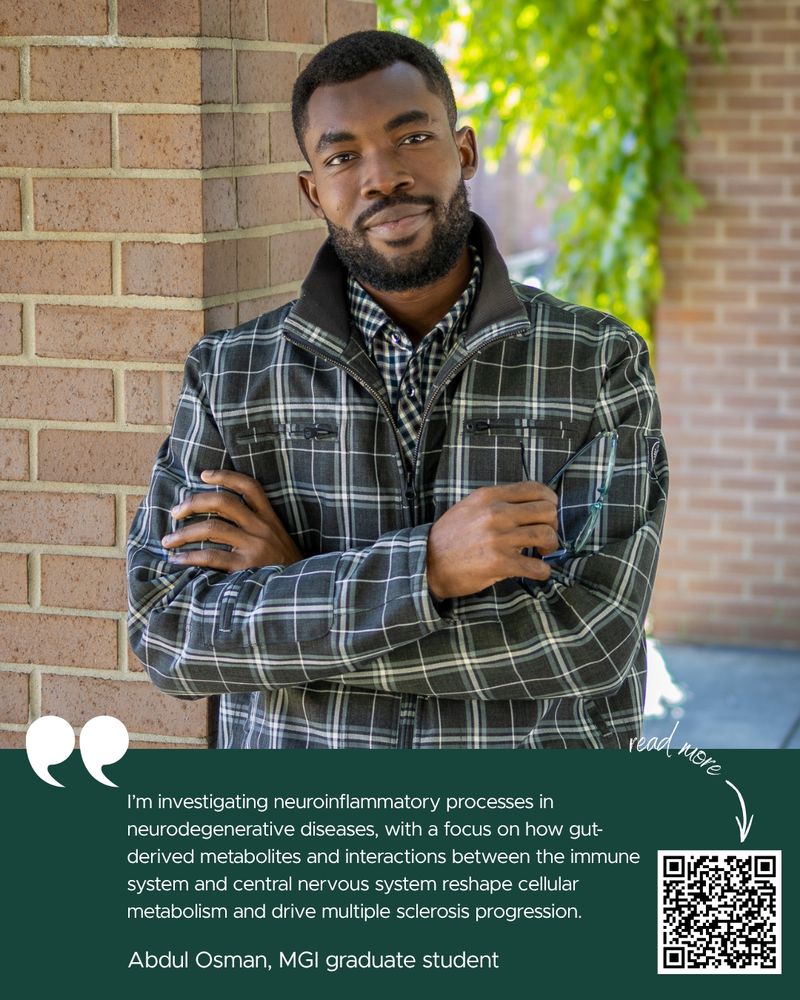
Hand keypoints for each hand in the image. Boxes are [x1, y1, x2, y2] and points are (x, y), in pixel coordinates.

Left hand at [161, 470, 302, 571]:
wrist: (302, 593)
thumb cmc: (284, 566)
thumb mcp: (278, 539)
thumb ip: (257, 526)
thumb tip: (218, 518)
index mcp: (270, 518)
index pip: (249, 486)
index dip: (225, 476)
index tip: (203, 475)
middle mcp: (262, 528)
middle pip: (223, 502)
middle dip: (194, 503)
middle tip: (175, 511)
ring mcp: (255, 547)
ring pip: (212, 529)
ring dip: (183, 533)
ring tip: (168, 540)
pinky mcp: (246, 568)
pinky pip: (210, 557)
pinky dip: (189, 557)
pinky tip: (177, 560)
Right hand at [426, 481, 558, 599]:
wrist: (427, 562)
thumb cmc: (450, 536)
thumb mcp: (471, 507)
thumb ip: (498, 502)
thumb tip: (529, 507)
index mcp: (490, 497)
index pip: (536, 489)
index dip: (550, 501)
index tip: (547, 514)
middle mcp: (496, 513)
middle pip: (548, 511)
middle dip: (552, 525)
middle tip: (543, 537)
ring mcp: (498, 538)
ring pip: (546, 535)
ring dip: (550, 547)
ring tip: (541, 553)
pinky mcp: (499, 563)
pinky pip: (537, 567)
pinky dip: (542, 571)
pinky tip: (536, 572)